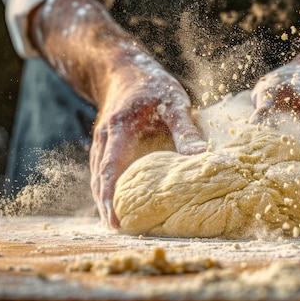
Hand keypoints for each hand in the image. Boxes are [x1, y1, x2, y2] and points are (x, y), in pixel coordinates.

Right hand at [91, 55, 206, 227]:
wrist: (124, 69)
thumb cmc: (152, 85)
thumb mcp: (174, 102)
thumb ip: (186, 130)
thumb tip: (201, 158)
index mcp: (118, 130)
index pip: (110, 170)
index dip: (111, 197)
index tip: (115, 222)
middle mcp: (104, 139)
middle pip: (99, 179)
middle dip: (106, 206)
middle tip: (118, 231)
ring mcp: (101, 142)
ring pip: (97, 177)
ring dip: (105, 200)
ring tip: (118, 224)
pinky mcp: (105, 144)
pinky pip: (101, 171)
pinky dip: (106, 188)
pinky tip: (117, 202)